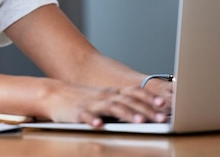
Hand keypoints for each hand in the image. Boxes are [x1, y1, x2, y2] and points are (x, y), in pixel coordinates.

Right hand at [44, 81, 169, 127]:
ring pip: (112, 107)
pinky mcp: (78, 112)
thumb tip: (147, 112)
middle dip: (146, 109)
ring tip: (140, 121)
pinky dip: (93, 120)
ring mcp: (92, 104)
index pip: (134, 92)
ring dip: (127, 114)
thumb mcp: (105, 99)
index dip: (149, 97)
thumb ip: (123, 104)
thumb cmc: (83, 99)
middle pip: (128, 101)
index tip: (164, 104)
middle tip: (160, 118)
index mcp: (112, 93)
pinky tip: (99, 126)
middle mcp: (105, 96)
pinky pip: (86, 116)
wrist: (55, 95)